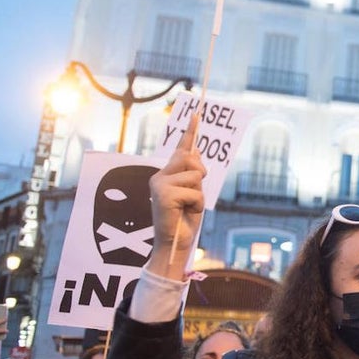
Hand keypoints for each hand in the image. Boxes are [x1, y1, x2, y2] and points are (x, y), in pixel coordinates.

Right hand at [146, 115, 206, 279]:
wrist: (175, 244)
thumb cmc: (184, 220)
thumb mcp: (193, 193)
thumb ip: (192, 174)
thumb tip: (195, 150)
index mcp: (166, 175)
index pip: (181, 150)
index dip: (190, 131)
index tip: (197, 113)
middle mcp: (159, 177)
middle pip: (191, 159)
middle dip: (200, 176)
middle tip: (192, 196)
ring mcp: (158, 185)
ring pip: (195, 175)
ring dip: (199, 195)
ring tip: (188, 208)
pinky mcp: (163, 195)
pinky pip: (195, 192)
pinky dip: (198, 205)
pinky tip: (186, 213)